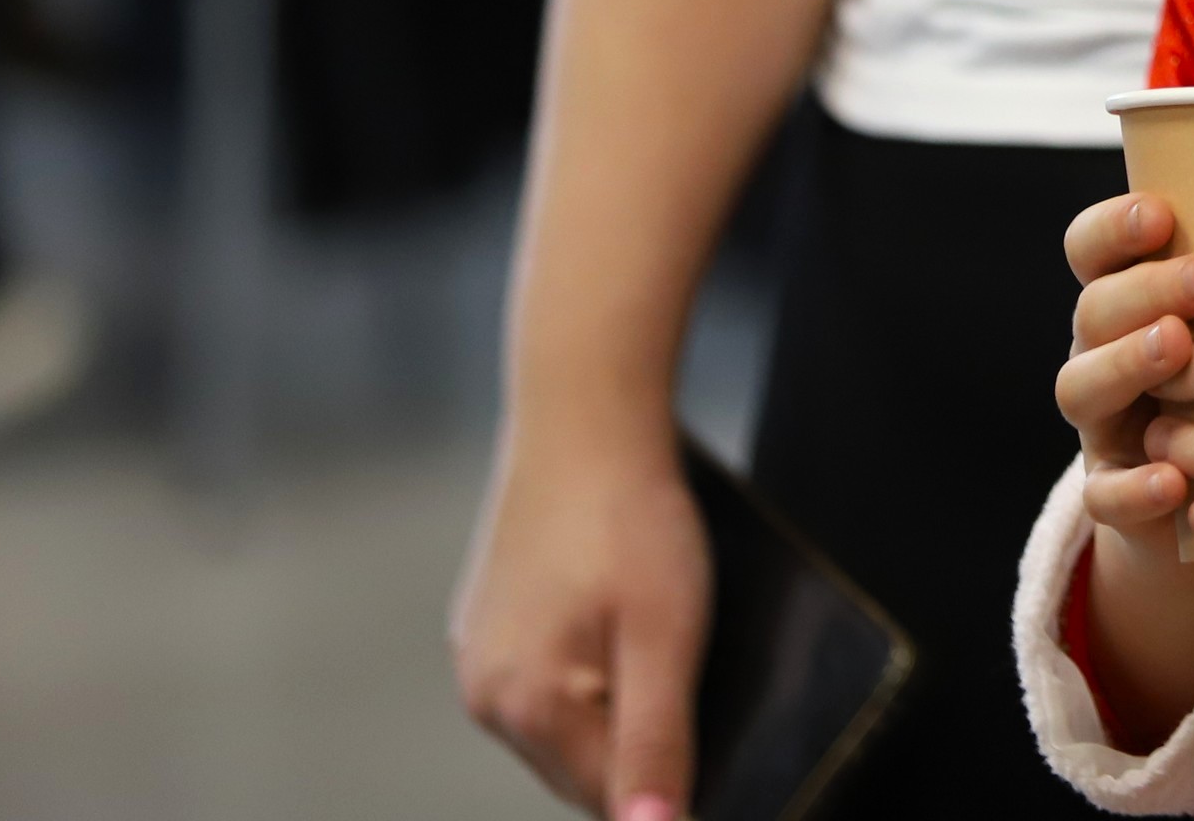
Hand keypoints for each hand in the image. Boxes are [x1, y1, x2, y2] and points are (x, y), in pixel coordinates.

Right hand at [453, 427, 710, 819]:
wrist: (584, 412)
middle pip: (583, 765)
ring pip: (566, 719)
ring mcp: (477, 651)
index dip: (672, 786)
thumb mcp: (668, 636)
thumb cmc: (633, 517)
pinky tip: (624, 614)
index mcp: (524, 707)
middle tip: (695, 673)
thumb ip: (657, 744)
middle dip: (640, 743)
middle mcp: (484, 692)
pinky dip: (592, 663)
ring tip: (660, 636)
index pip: (610, 799)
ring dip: (616, 703)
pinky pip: (549, 671)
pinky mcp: (487, 615)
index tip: (716, 746)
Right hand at [1056, 188, 1193, 549]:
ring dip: (1124, 363)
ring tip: (1176, 349)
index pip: (1094, 248)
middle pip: (1094, 308)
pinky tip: (1171, 479)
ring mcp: (1105, 425)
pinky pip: (1105, 493)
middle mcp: (1108, 353)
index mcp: (1136, 300)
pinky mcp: (1118, 496)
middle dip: (1146, 287)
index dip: (1113, 226)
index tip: (1163, 212)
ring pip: (1079, 387)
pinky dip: (1134, 487)